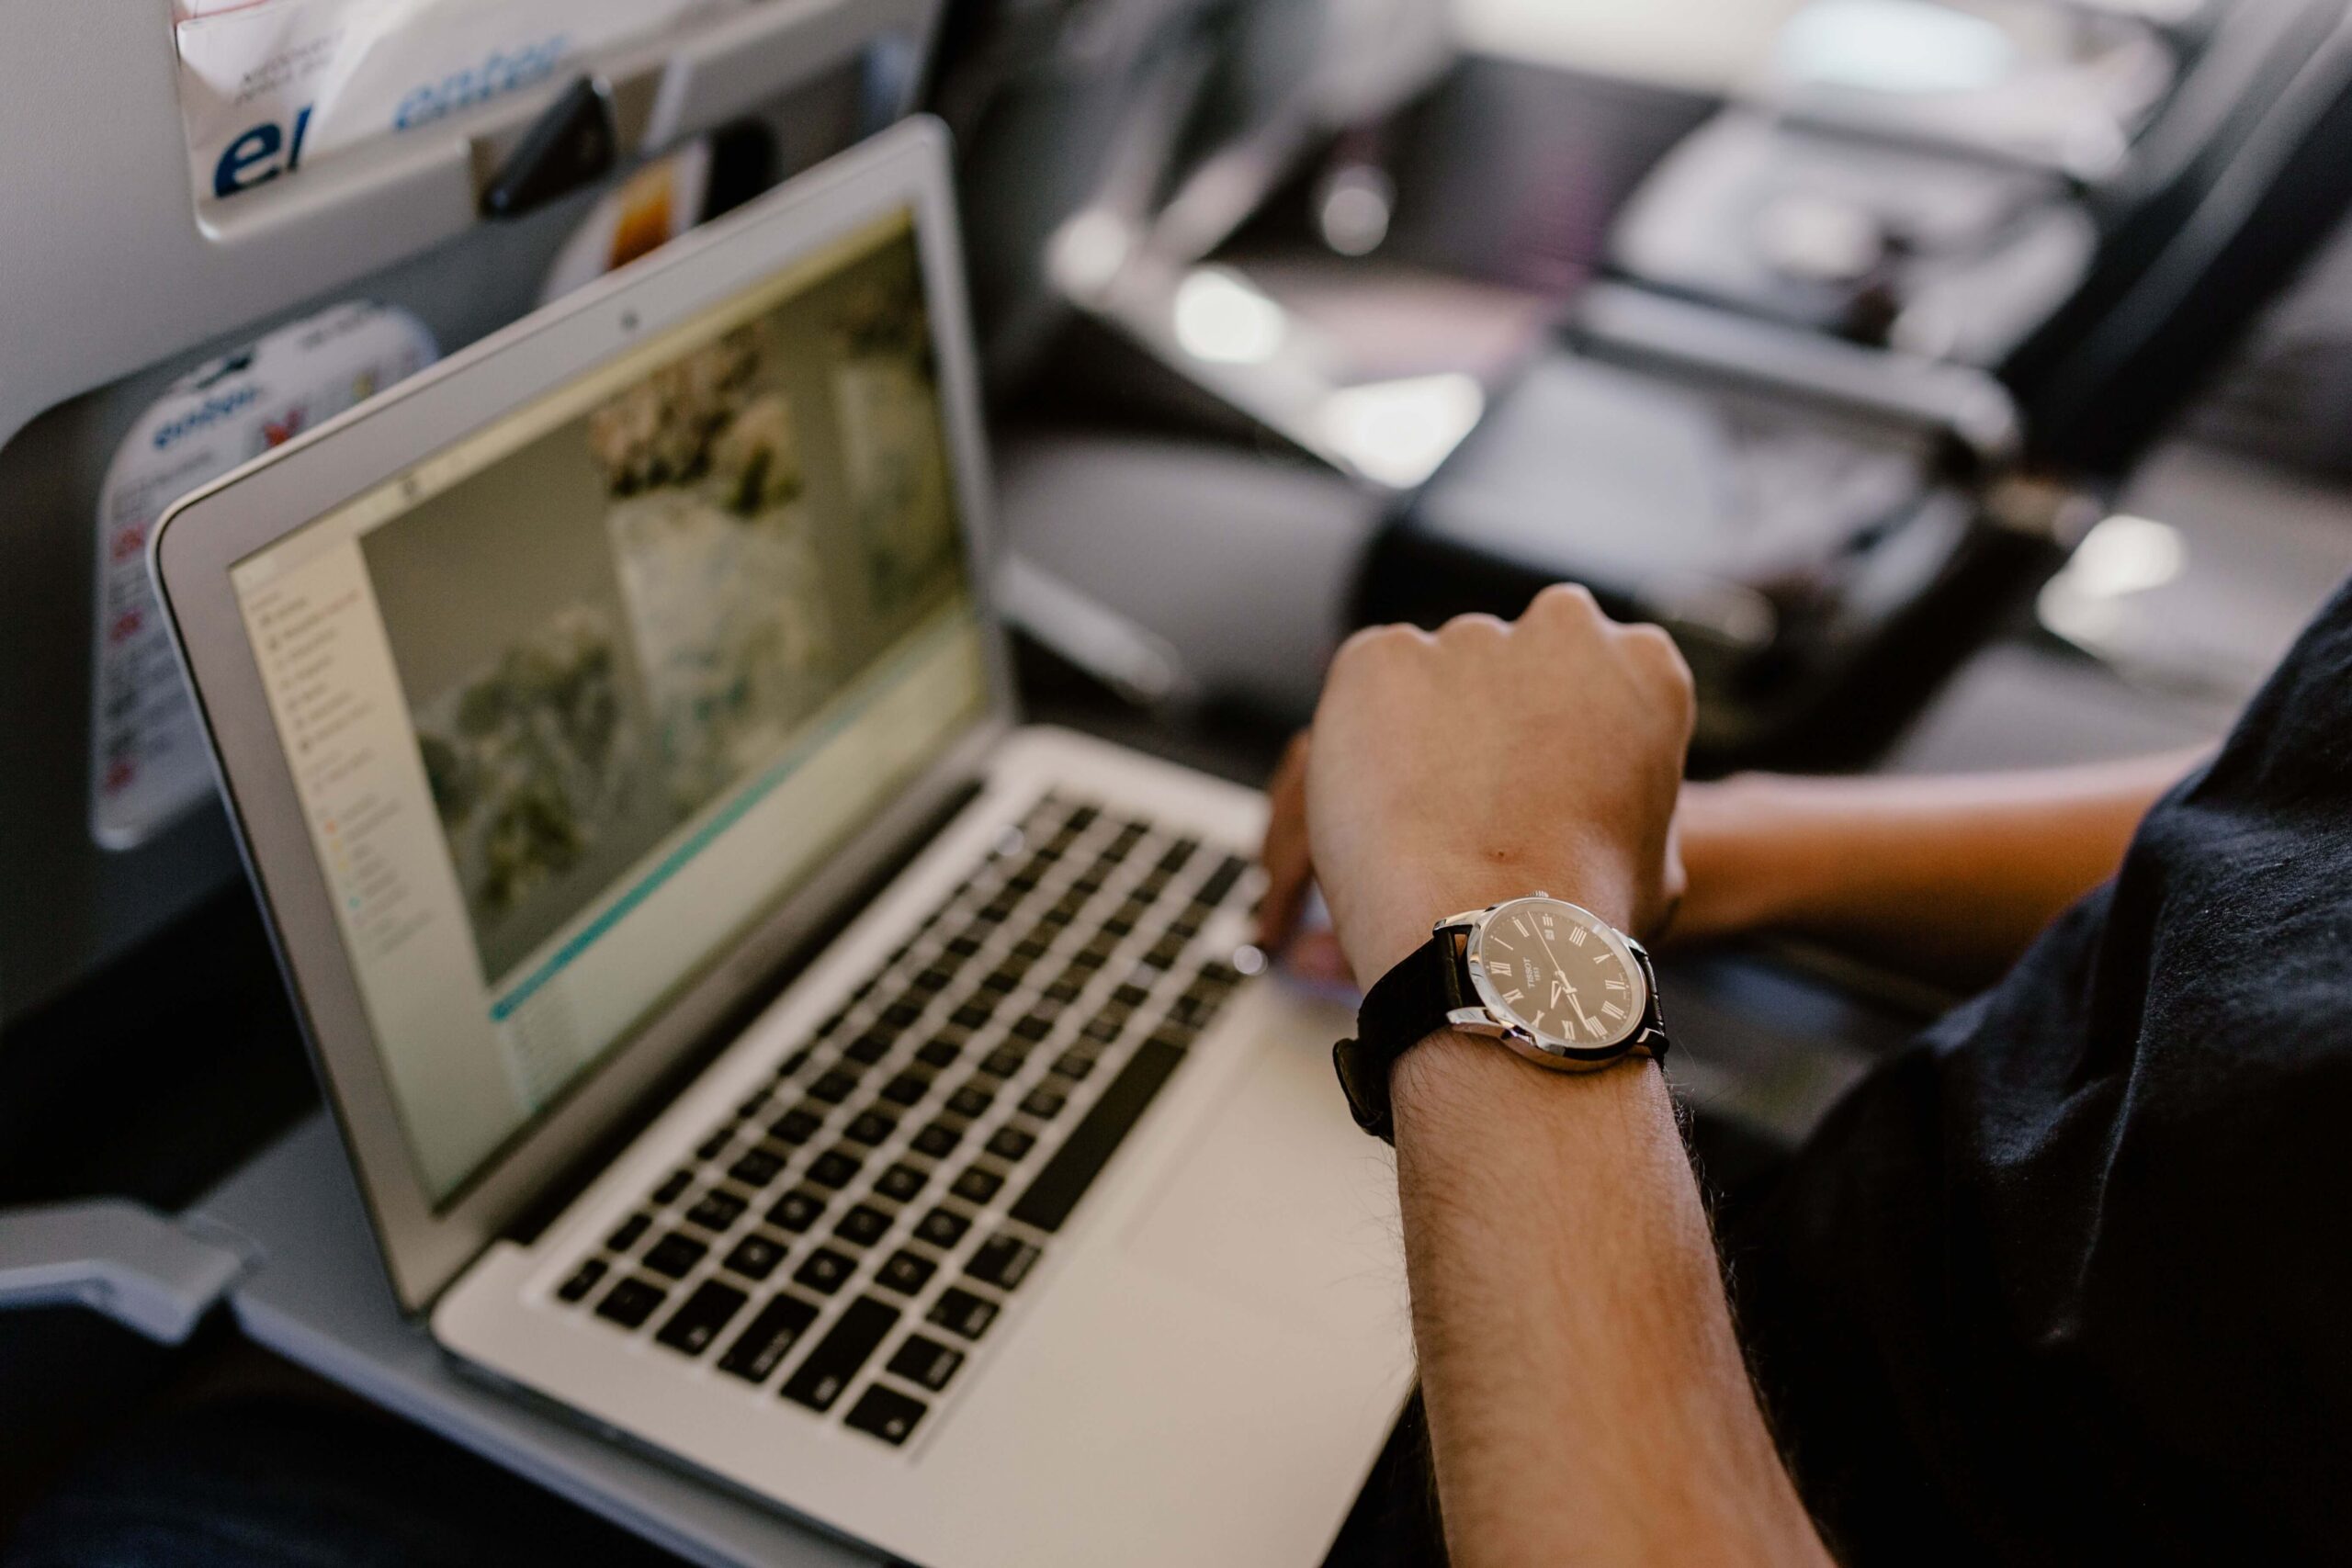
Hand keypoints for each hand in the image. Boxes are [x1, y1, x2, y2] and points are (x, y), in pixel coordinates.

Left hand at [1260, 586, 1693, 988]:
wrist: (1498, 931)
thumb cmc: (1586, 914)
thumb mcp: (1657, 859)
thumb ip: (1627, 800)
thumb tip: (1600, 816)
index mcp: (1643, 664)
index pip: (1591, 673)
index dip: (1553, 734)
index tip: (1532, 779)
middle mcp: (1561, 626)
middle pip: (1509, 661)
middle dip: (1488, 715)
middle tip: (1470, 797)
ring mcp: (1466, 636)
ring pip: (1433, 676)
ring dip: (1421, 731)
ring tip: (1415, 820)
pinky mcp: (1382, 656)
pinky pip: (1364, 688)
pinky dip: (1358, 737)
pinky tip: (1373, 805)